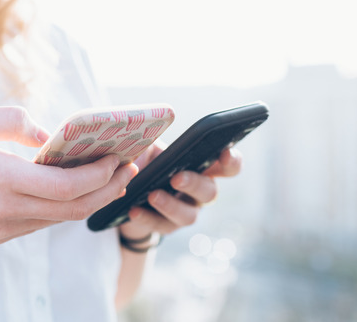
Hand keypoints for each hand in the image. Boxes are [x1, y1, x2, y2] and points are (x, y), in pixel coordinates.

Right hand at [0, 106, 138, 244]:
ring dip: (91, 198)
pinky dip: (66, 205)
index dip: (98, 174)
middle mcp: (4, 210)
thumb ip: (10, 120)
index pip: (64, 186)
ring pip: (61, 218)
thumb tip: (48, 133)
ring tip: (111, 174)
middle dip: (107, 188)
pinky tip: (76, 185)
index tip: (117, 156)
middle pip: (72, 208)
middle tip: (129, 165)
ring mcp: (3, 228)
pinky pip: (43, 221)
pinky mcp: (0, 235)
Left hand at [118, 146, 241, 240]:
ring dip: (171, 205)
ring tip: (152, 195)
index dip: (232, 161)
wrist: (124, 189)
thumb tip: (147, 130)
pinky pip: (161, 225)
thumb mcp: (146, 146)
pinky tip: (134, 210)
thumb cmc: (142, 161)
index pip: (227, 167)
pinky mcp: (167, 226)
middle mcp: (199, 191)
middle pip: (210, 192)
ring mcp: (185, 211)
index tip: (224, 154)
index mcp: (201, 167)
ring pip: (189, 215)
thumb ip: (151, 137)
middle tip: (175, 178)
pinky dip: (147, 217)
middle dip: (194, 184)